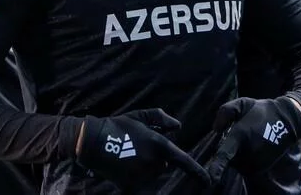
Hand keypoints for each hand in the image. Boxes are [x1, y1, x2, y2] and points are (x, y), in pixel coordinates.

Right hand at [76, 109, 209, 189]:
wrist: (92, 141)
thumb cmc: (118, 125)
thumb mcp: (140, 115)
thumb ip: (161, 118)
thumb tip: (178, 126)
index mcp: (159, 145)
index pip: (183, 161)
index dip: (197, 172)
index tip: (208, 182)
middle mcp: (153, 162)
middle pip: (163, 166)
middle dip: (155, 159)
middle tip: (138, 147)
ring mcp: (141, 176)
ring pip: (151, 175)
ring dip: (145, 167)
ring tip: (128, 154)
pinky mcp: (129, 185)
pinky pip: (138, 183)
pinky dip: (133, 177)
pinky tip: (122, 166)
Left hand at [205, 97, 300, 182]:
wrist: (286, 121)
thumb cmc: (260, 110)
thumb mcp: (241, 103)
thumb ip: (224, 112)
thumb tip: (216, 129)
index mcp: (240, 136)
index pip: (225, 155)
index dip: (217, 167)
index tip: (211, 178)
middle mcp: (247, 152)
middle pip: (228, 157)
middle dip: (230, 148)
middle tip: (240, 135)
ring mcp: (255, 162)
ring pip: (236, 163)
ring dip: (238, 155)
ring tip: (249, 140)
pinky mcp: (260, 168)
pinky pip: (245, 167)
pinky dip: (245, 160)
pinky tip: (253, 147)